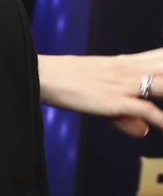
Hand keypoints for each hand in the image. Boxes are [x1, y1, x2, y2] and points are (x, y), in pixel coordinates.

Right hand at [38, 49, 162, 137]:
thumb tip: (146, 132)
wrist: (44, 74)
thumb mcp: (101, 99)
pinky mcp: (114, 101)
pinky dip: (161, 120)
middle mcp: (132, 70)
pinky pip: (146, 110)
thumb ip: (128, 115)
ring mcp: (125, 84)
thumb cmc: (69, 83)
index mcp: (129, 63)